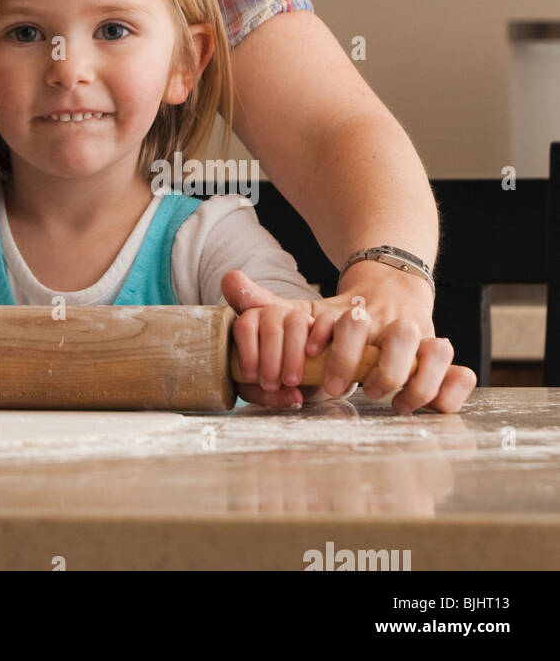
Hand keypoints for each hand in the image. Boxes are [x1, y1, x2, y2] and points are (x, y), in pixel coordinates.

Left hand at [223, 268, 476, 412]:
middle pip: (396, 337)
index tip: (313, 358)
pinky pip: (460, 374)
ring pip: (435, 352)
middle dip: (371, 366)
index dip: (334, 345)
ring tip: (387, 402)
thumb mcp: (305, 309)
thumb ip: (267, 304)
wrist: (393, 286)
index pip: (348, 323)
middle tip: (348, 389)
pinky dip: (447, 391)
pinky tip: (426, 407)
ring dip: (410, 381)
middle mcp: (394, 323)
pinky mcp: (444, 358)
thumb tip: (228, 281)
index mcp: (357, 313)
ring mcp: (424, 339)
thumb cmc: (341, 314)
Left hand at [228, 293, 335, 407]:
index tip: (251, 377)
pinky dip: (318, 335)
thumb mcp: (266, 390)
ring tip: (291, 381)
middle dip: (270, 361)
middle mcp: (275, 314)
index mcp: (253, 322)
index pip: (245, 327)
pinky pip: (325, 321)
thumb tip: (295, 397)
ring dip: (292, 354)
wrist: (310, 376)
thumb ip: (271, 397)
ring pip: (295, 322)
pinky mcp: (326, 322)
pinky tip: (312, 354)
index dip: (247, 353)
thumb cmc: (279, 380)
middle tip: (271, 385)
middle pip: (271, 328)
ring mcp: (300, 316)